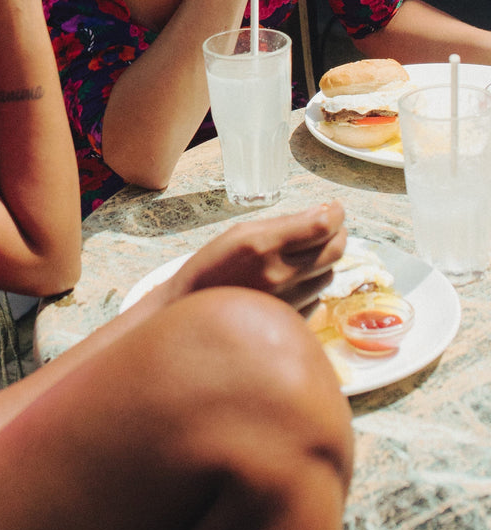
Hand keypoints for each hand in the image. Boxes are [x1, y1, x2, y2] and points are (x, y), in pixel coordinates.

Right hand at [164, 201, 346, 311]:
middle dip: (338, 234)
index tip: (336, 208)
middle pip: (335, 251)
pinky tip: (294, 280)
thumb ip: (284, 224)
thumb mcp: (240, 233)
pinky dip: (312, 286)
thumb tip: (324, 212)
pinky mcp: (289, 321)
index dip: (337, 213)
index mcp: (264, 246)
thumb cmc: (212, 266)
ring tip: (306, 254)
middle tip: (330, 228)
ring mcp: (287, 302)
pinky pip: (317, 299)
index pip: (322, 226)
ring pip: (328, 275)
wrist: (190, 309)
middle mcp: (280, 275)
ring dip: (324, 261)